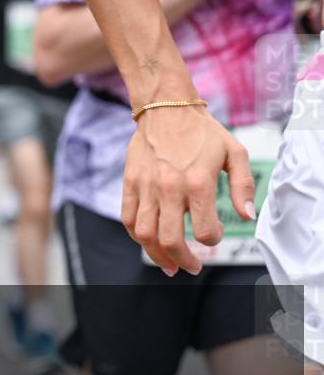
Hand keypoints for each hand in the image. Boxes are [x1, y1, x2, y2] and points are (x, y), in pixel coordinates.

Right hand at [122, 105, 255, 275]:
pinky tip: (149, 241)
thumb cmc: (202, 131)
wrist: (165, 107)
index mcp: (197, 182)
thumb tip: (247, 215)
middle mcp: (169, 187)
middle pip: (170, 239)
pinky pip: (128, 218)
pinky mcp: (130, 182)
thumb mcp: (234, 152)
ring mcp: (146, 186)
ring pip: (145, 234)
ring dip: (157, 255)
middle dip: (183, 260)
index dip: (212, 240)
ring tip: (169, 264)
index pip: (203, 229)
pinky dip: (137, 236)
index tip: (214, 236)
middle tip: (192, 267)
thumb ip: (244, 186)